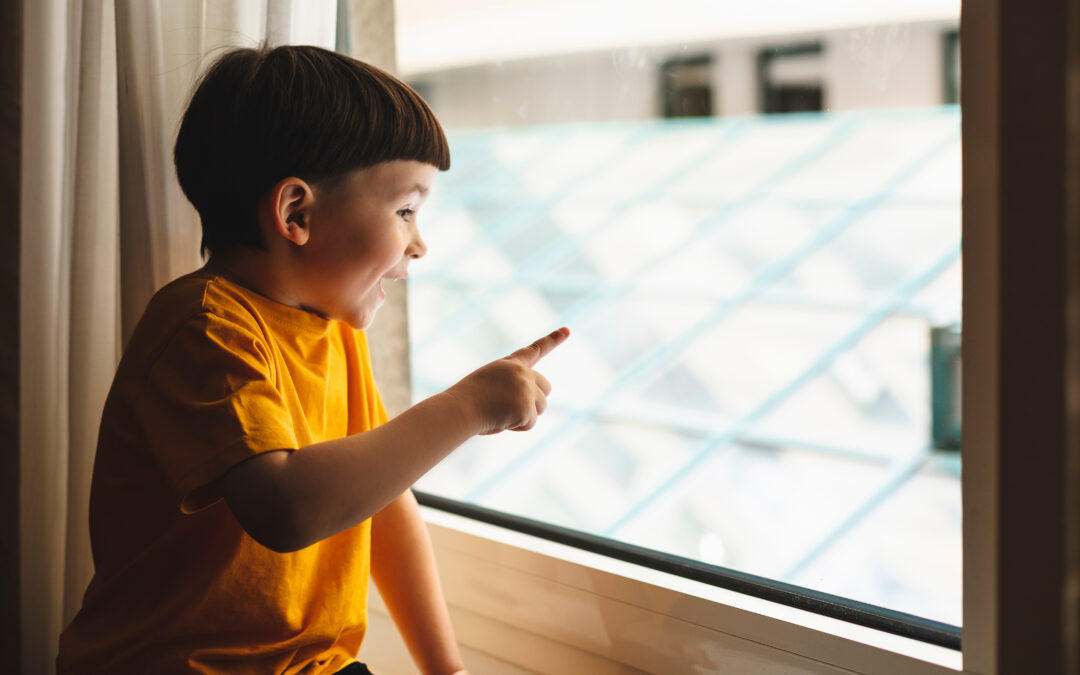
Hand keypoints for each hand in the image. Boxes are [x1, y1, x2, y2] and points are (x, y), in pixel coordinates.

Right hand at [447, 327, 569, 434]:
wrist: (459, 410)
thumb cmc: (466, 402)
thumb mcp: (489, 386)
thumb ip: (511, 388)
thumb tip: (526, 410)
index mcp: (510, 364)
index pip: (535, 350)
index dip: (552, 340)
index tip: (567, 330)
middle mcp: (521, 372)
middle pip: (546, 387)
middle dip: (535, 400)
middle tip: (510, 408)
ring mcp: (525, 388)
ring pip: (541, 407)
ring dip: (525, 415)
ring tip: (500, 413)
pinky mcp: (526, 407)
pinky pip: (530, 423)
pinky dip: (517, 426)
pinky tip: (500, 421)